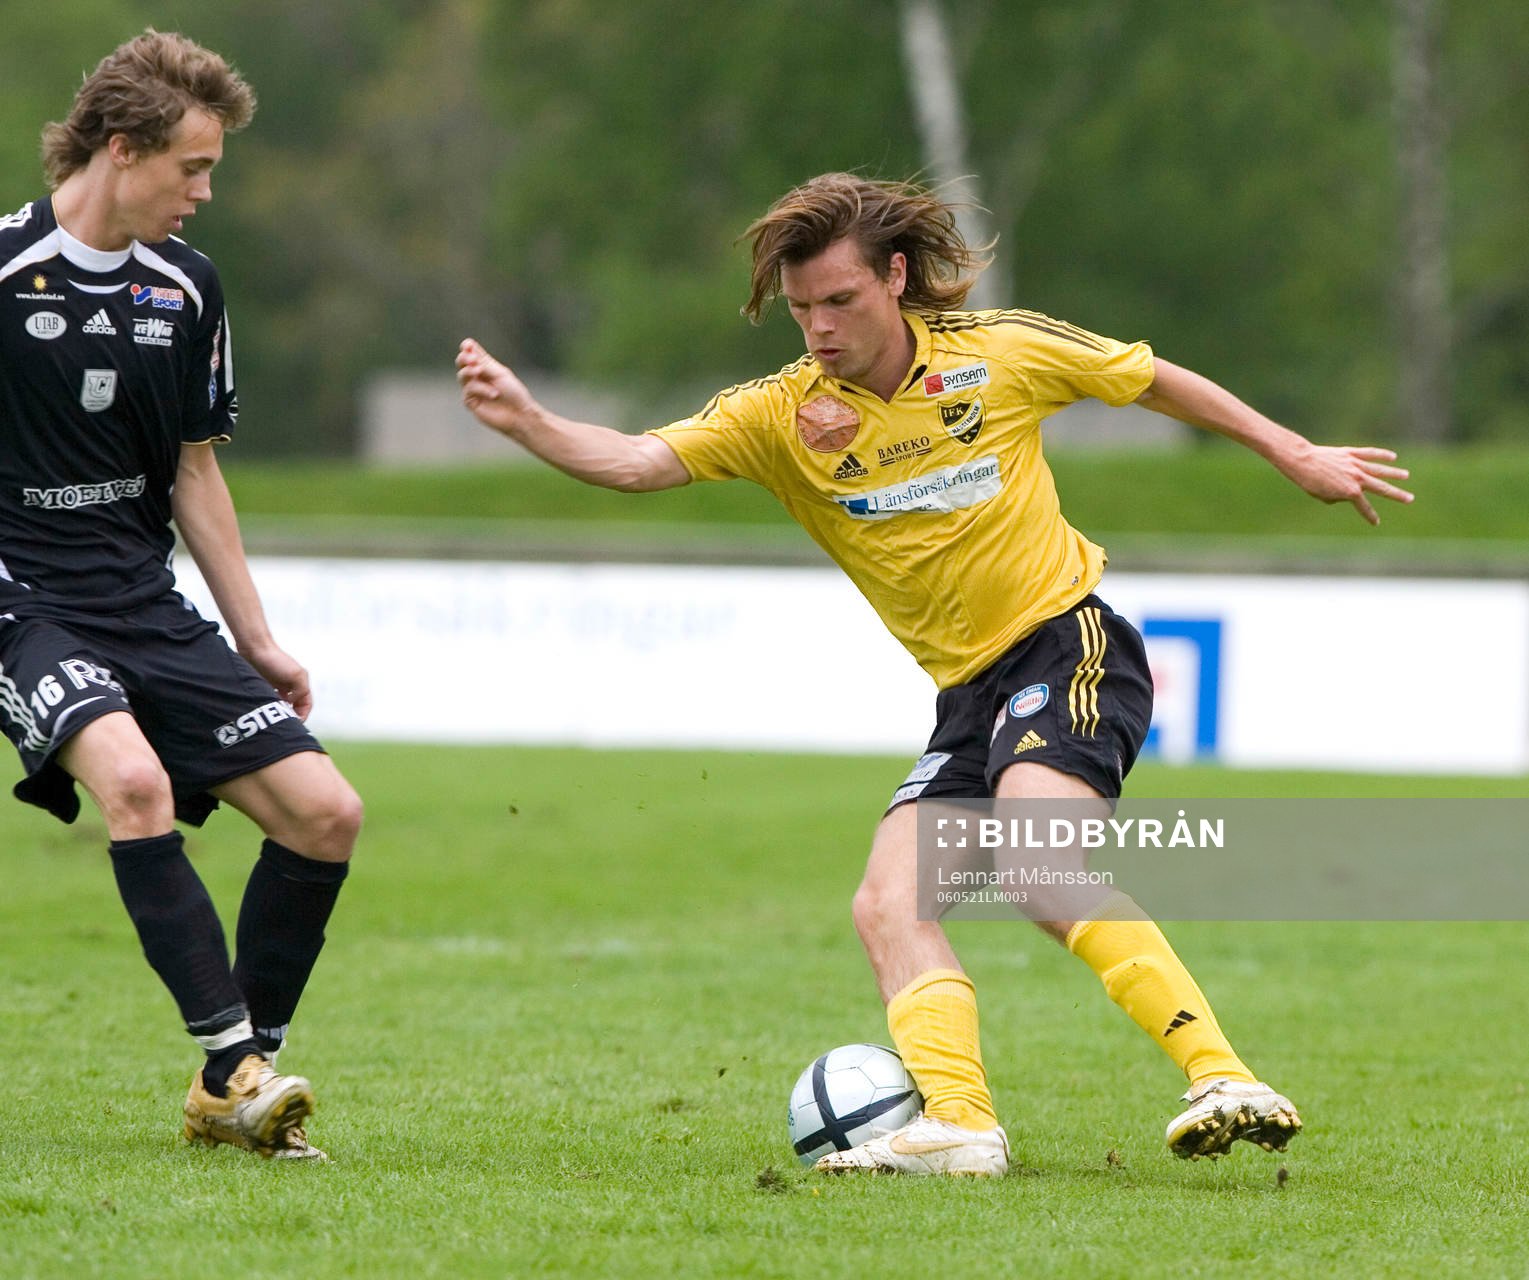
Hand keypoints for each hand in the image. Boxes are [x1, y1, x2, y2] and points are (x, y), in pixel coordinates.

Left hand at [241, 643, 312, 718]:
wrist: (253, 648)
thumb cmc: (275, 660)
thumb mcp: (295, 675)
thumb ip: (301, 691)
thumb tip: (293, 703)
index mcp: (301, 682)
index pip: (306, 704)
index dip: (303, 714)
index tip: (295, 723)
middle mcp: (291, 685)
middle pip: (295, 706)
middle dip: (292, 715)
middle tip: (284, 723)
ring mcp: (278, 686)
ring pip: (283, 705)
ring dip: (281, 712)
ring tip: (274, 717)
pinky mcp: (266, 685)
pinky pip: (271, 701)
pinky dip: (270, 706)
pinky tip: (265, 709)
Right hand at [456, 338, 537, 435]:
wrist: (519, 414)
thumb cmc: (514, 393)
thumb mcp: (500, 374)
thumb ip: (484, 363)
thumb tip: (469, 349)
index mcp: (486, 366)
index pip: (472, 353)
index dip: (467, 347)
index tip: (467, 345)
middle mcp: (478, 376)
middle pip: (462, 363)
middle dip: (464, 358)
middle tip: (471, 358)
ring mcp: (473, 389)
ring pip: (462, 375)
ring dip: (470, 371)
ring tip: (479, 371)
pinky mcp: (471, 402)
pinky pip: (469, 391)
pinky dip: (481, 390)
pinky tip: (494, 394)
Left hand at [1276, 443, 1413, 525]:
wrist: (1302, 461)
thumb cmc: (1309, 482)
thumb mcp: (1324, 497)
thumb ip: (1340, 497)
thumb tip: (1348, 492)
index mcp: (1350, 492)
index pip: (1364, 507)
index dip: (1370, 516)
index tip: (1376, 522)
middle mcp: (1357, 478)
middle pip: (1381, 488)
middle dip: (1396, 494)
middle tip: (1410, 498)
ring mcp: (1355, 464)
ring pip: (1379, 469)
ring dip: (1394, 473)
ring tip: (1405, 476)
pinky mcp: (1350, 453)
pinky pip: (1370, 454)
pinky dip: (1382, 455)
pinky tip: (1393, 457)